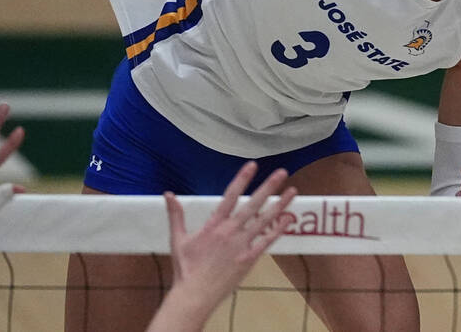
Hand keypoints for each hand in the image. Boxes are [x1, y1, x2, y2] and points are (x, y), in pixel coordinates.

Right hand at [163, 162, 296, 313]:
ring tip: (293, 190)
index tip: (252, 165)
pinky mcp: (249, 258)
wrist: (194, 295)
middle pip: (252, 204)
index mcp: (213, 225)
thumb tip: (168, 194)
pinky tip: (289, 218)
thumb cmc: (186, 267)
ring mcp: (241, 244)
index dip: (241, 179)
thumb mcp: (177, 239)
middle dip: (268, 187)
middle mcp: (230, 231)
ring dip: (280, 204)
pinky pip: (267, 240)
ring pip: (264, 220)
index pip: (230, 196)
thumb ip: (176, 215)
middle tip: (282, 172)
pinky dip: (279, 229)